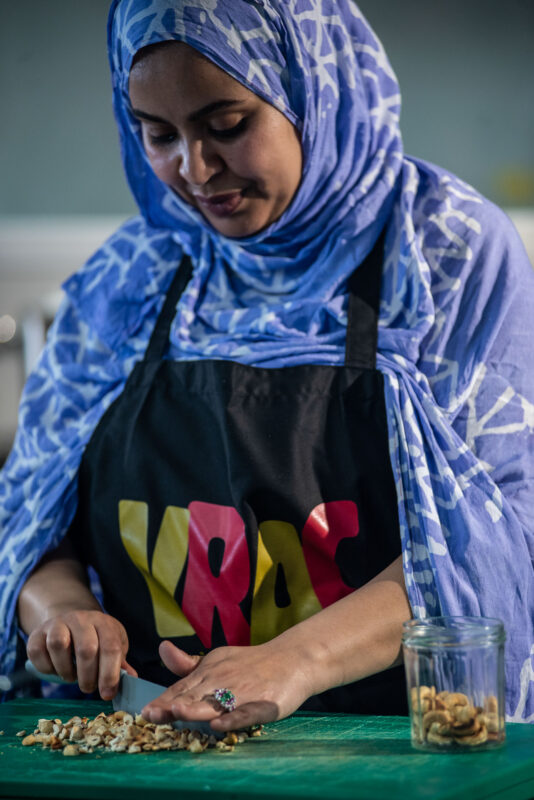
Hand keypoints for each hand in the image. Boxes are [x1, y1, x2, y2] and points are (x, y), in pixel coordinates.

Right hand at [26, 609, 136, 699]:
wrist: (69, 620)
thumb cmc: (95, 638)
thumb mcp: (112, 645)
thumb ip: (120, 663)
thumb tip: (132, 680)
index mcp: (103, 623)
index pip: (111, 647)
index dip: (110, 674)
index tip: (107, 694)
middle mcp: (80, 619)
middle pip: (86, 648)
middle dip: (88, 676)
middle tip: (89, 688)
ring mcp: (57, 624)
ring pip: (59, 645)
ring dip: (66, 670)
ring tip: (72, 676)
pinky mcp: (37, 634)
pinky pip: (38, 651)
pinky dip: (46, 668)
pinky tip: (56, 670)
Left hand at [141, 639, 313, 731]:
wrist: (292, 660)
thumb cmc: (252, 663)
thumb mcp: (217, 659)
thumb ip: (188, 663)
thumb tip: (162, 649)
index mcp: (209, 671)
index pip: (182, 688)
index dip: (164, 700)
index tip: (145, 711)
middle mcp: (223, 680)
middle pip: (194, 695)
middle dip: (172, 705)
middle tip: (151, 715)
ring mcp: (243, 691)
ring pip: (216, 703)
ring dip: (197, 707)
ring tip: (178, 712)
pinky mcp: (263, 703)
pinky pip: (245, 712)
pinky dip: (232, 718)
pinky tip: (219, 724)